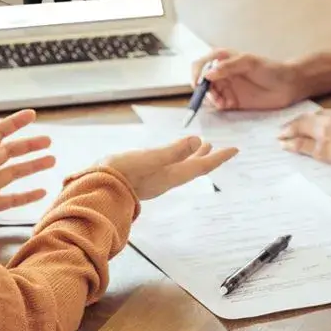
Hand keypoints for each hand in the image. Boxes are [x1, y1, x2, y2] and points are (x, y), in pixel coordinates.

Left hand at [0, 110, 55, 234]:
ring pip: (17, 172)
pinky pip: (14, 198)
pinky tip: (41, 192)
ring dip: (33, 166)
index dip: (15, 123)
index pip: (0, 132)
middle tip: (48, 140)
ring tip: (51, 160)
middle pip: (13, 151)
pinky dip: (28, 196)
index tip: (32, 114)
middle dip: (30, 145)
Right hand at [101, 136, 238, 199]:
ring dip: (191, 156)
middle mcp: (166, 178)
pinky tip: (169, 154)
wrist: (95, 190)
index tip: (235, 150)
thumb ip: (173, 151)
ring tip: (200, 146)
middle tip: (219, 148)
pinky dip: (175, 157)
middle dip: (206, 157)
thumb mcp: (149, 159)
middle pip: (193, 167)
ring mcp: (154, 179)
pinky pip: (166, 166)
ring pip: (180, 166)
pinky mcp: (142, 177)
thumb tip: (197, 139)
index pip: (201, 165)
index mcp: (171, 175)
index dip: (219, 157)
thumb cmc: (121, 175)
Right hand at [190, 49, 303, 110]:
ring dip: (211, 99)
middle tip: (213, 96)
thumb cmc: (271, 69)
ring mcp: (226, 88)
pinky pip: (218, 105)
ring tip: (221, 102)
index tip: (198, 84)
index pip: (201, 64)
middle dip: (203, 90)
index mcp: (223, 59)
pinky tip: (225, 106)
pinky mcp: (232, 102)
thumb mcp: (249, 62)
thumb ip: (228, 66)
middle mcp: (221, 73)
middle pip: (202, 82)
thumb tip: (208, 74)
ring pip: (208, 95)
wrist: (289, 86)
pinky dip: (217, 106)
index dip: (195, 74)